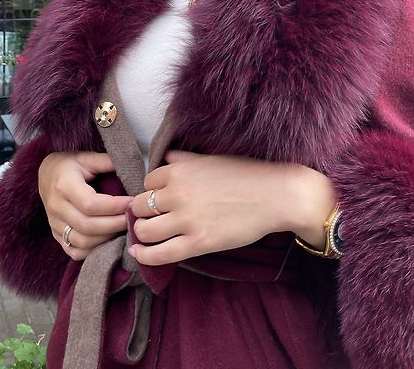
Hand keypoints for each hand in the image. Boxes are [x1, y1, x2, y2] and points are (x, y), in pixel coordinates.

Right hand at [38, 151, 132, 260]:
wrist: (46, 174)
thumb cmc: (70, 165)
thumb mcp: (87, 157)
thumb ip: (107, 162)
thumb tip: (132, 167)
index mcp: (64, 185)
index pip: (90, 204)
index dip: (114, 206)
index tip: (132, 202)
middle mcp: (56, 207)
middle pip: (87, 226)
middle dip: (115, 224)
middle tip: (133, 217)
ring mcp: (54, 224)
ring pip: (82, 242)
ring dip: (107, 238)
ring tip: (124, 227)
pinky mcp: (56, 235)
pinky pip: (74, 251)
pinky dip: (93, 250)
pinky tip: (108, 239)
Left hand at [128, 151, 336, 265]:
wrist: (275, 195)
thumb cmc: (247, 174)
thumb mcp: (212, 159)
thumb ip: (186, 159)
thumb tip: (166, 156)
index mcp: (180, 170)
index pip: (147, 182)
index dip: (151, 190)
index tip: (158, 198)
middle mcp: (178, 193)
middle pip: (141, 205)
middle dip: (143, 212)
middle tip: (150, 217)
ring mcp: (187, 220)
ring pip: (145, 230)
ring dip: (141, 232)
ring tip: (146, 234)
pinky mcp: (198, 243)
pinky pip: (159, 254)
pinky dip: (144, 256)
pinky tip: (138, 255)